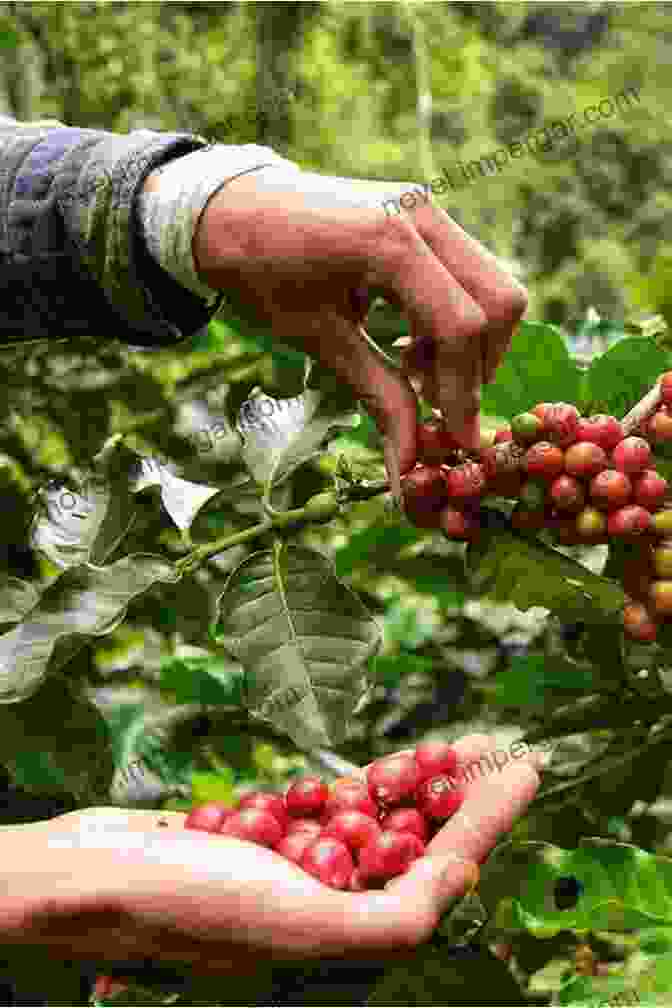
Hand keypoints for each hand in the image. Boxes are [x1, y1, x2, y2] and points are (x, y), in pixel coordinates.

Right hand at [0, 735, 540, 979]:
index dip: (488, 823)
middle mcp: (325, 911)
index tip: (525, 771)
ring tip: (462, 742)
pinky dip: (364, 780)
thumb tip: (461, 887)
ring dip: (422, 779)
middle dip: (462, 794)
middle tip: (499, 746)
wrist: (91, 876)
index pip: (438, 877)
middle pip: (414, 843)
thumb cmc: (191, 907)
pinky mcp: (265, 839)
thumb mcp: (305, 926)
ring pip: (377, 819)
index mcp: (344, 945)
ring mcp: (294, 871)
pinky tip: (394, 760)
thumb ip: (392, 919)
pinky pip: (329, 805)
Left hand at [191, 168, 526, 481]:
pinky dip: (452, 318)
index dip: (463, 392)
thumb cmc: (256, 272)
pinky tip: (408, 345)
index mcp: (389, 241)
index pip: (461, 326)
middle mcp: (421, 214)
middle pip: (499, 301)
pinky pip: (466, 274)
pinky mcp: (422, 215)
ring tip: (413, 375)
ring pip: (490, 286)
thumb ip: (376, 397)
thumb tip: (408, 466)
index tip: (456, 442)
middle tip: (437, 409)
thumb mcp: (316, 339)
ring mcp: (425, 207)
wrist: (221, 209)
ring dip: (468, 344)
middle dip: (477, 367)